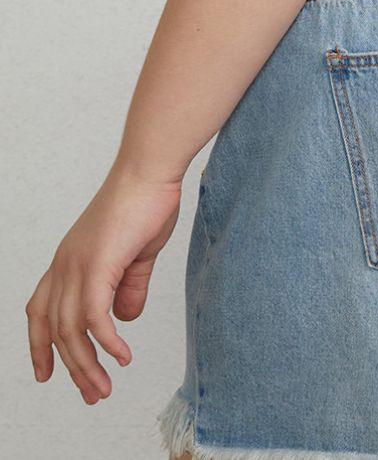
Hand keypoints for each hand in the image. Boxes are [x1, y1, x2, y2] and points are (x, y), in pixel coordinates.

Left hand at [25, 161, 182, 402]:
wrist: (151, 170)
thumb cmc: (147, 202)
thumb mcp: (137, 254)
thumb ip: (129, 286)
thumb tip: (125, 318)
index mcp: (69, 259)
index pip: (39, 310)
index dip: (38, 345)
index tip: (46, 375)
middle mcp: (64, 264)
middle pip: (54, 330)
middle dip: (71, 368)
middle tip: (93, 394)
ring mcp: (77, 264)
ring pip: (70, 330)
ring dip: (87, 364)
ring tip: (105, 386)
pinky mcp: (97, 265)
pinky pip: (94, 316)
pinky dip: (106, 342)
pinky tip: (122, 356)